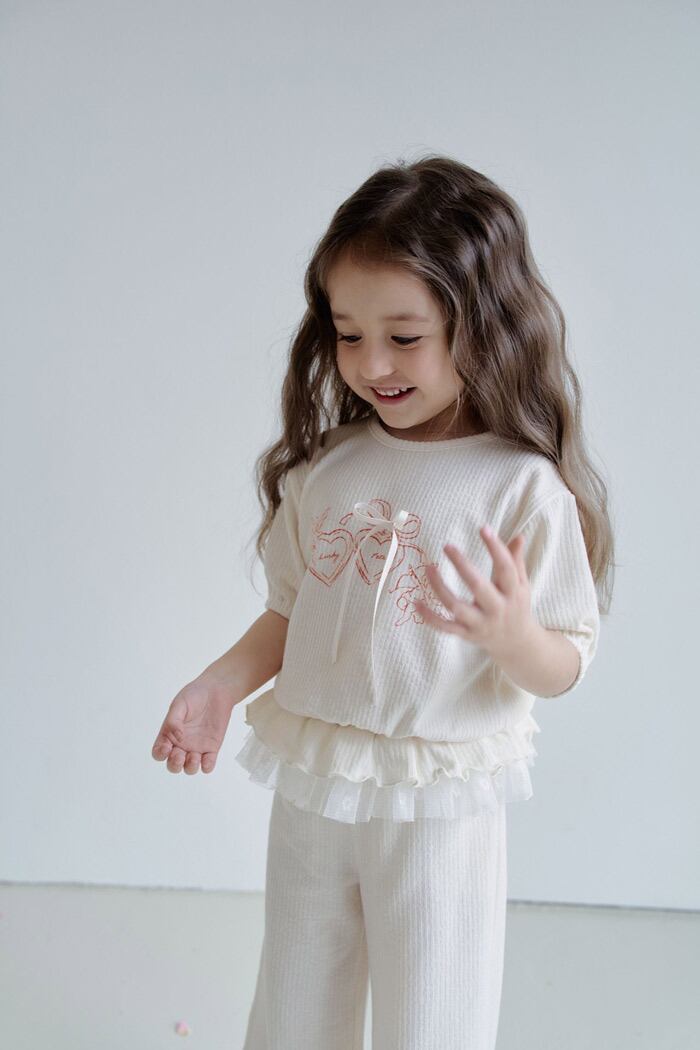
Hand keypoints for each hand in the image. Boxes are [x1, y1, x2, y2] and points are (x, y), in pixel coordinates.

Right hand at [151, 676, 235, 774]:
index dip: (160, 754)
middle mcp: (181, 744)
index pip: (159, 751)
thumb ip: (174, 721)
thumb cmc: (194, 695)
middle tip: (179, 754)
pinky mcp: (211, 748)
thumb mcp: (180, 704)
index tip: (166, 748)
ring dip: (190, 767)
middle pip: (173, 765)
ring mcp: (196, 747)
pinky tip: (207, 758)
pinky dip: (207, 766)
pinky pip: (208, 764)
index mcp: (169, 734)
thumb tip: (177, 738)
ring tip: (194, 757)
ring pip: (190, 768)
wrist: (216, 691)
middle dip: (174, 764)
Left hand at [414, 523, 535, 659]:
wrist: (516, 644)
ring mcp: (480, 624)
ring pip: (456, 607)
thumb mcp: (521, 585)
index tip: (484, 528)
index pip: (506, 569)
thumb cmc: (516, 606)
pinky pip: (445, 627)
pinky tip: (416, 602)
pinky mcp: (466, 635)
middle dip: (463, 566)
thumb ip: (516, 561)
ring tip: (428, 568)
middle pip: (478, 587)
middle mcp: (497, 609)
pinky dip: (429, 617)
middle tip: (447, 546)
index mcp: (513, 593)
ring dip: (440, 588)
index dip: (496, 548)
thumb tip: (519, 535)